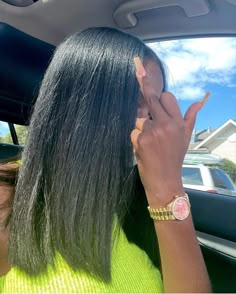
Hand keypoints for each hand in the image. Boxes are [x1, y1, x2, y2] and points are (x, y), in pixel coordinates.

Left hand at [131, 57, 208, 205]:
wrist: (165, 180)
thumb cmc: (175, 157)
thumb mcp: (186, 137)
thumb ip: (191, 116)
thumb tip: (203, 98)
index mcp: (177, 123)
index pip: (166, 97)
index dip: (160, 96)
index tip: (150, 83)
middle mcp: (165, 124)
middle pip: (150, 98)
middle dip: (143, 85)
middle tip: (137, 64)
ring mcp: (151, 132)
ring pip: (140, 118)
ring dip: (142, 127)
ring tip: (151, 142)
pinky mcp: (139, 140)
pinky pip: (134, 130)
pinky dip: (136, 138)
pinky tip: (144, 148)